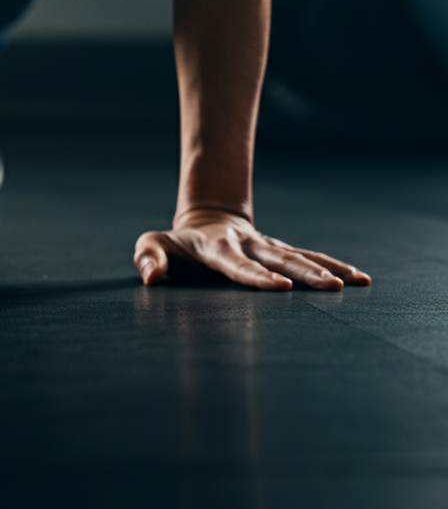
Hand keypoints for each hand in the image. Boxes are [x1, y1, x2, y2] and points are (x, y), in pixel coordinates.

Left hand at [134, 208, 370, 290]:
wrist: (205, 220)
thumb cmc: (175, 243)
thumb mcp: (153, 244)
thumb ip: (149, 258)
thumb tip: (152, 277)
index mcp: (218, 247)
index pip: (237, 263)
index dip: (256, 275)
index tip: (279, 287)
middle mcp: (249, 245)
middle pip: (279, 259)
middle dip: (304, 273)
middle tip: (330, 287)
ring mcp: (268, 247)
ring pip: (300, 257)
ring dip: (326, 269)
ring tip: (355, 283)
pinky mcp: (281, 251)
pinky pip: (310, 257)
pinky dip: (333, 266)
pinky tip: (359, 279)